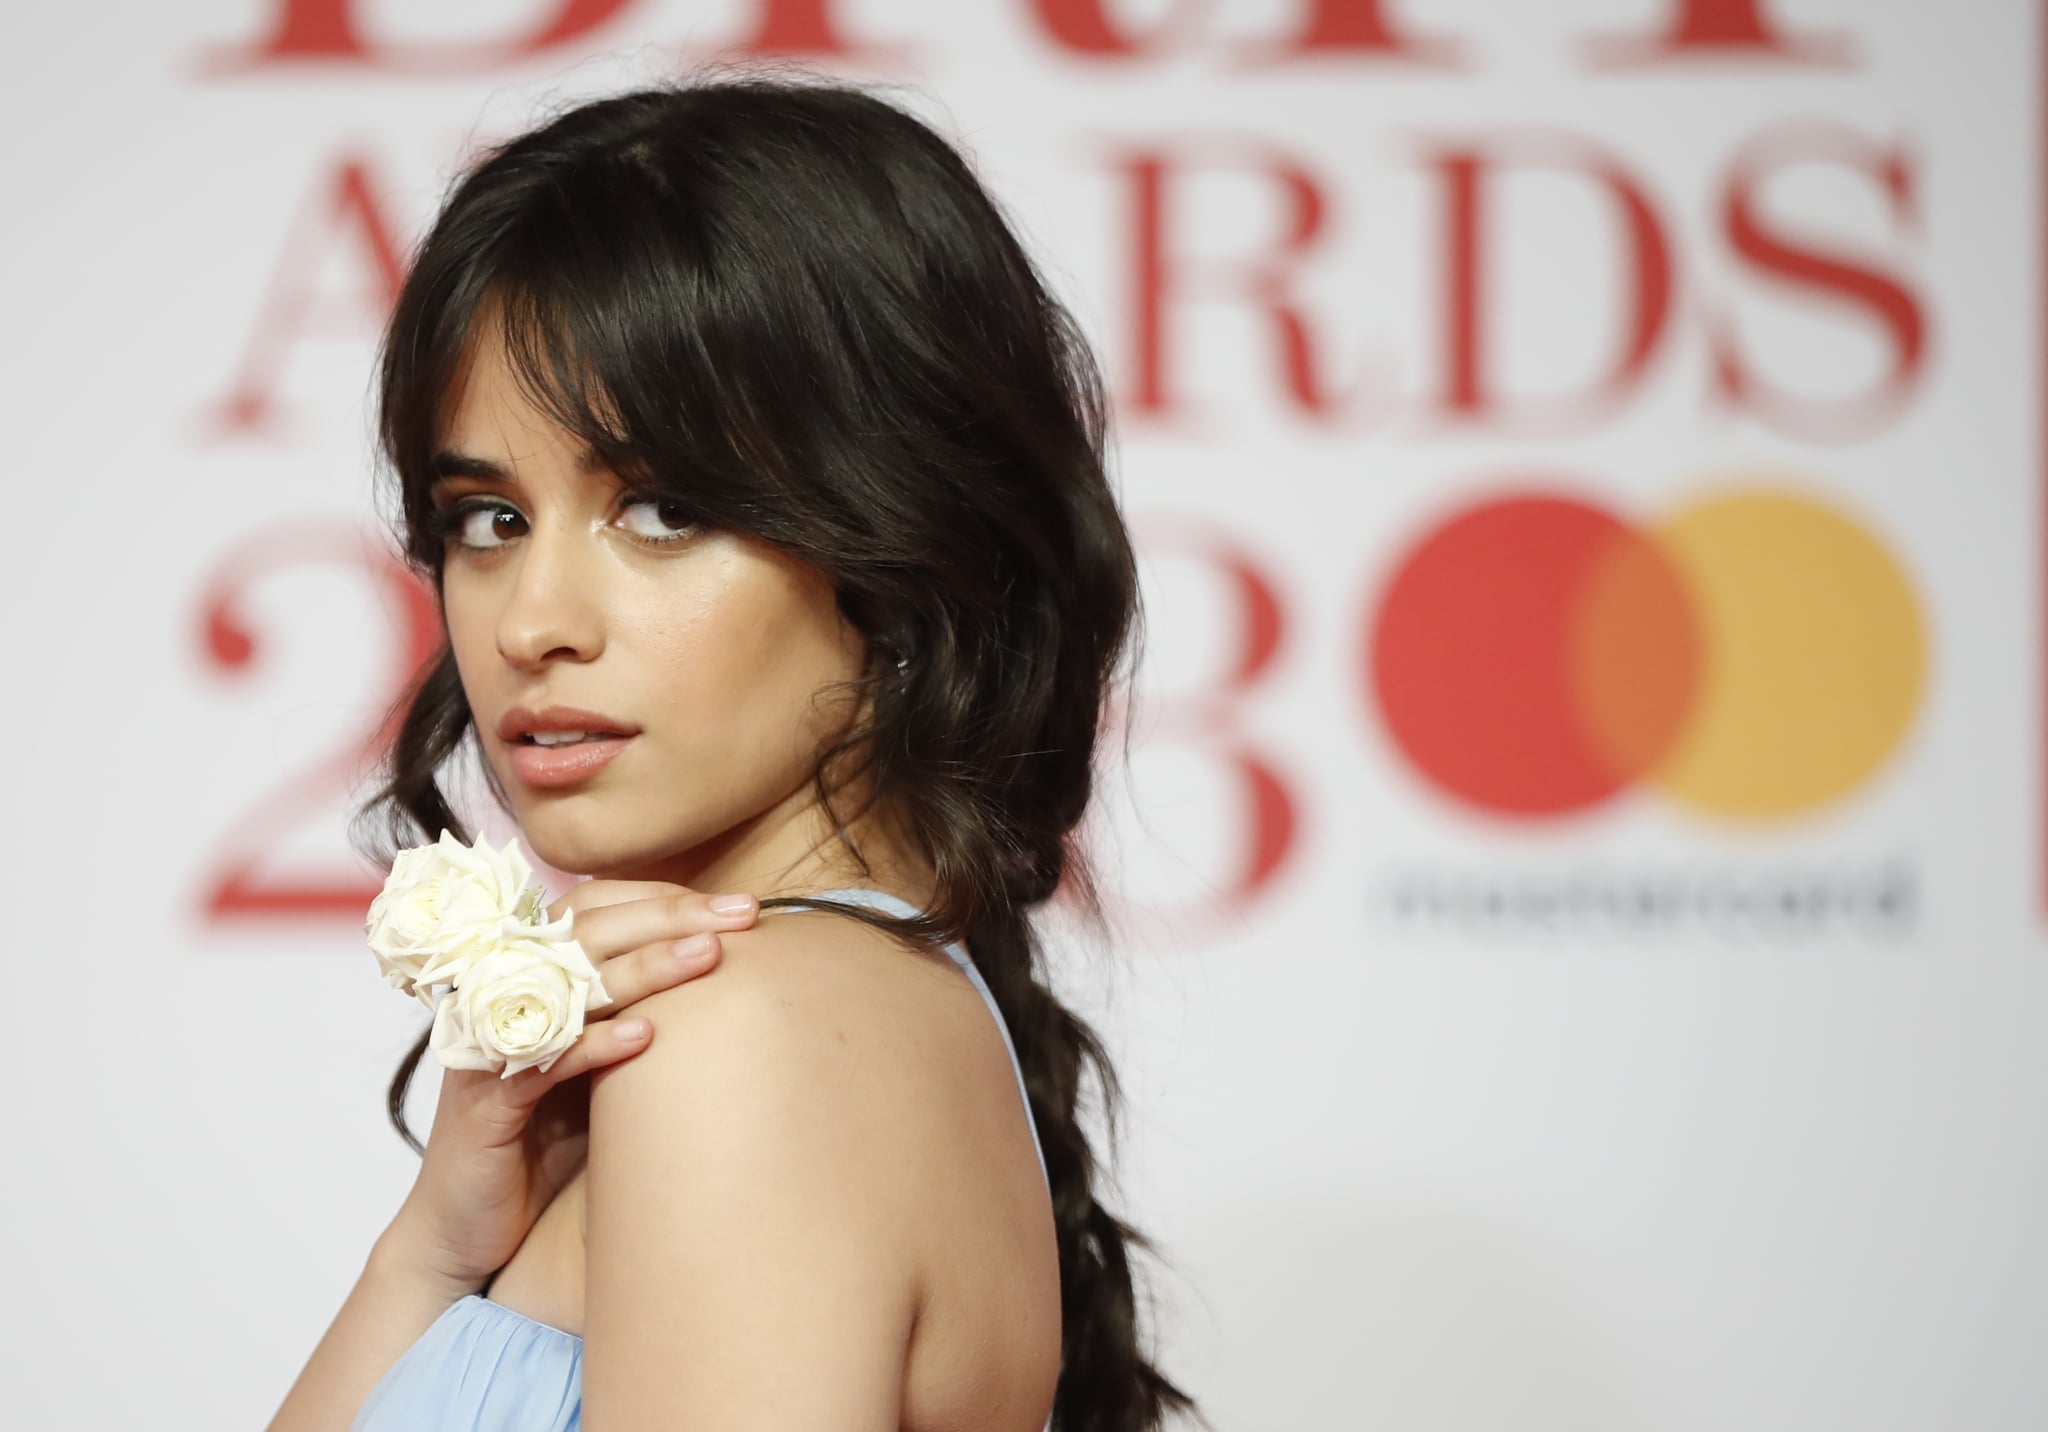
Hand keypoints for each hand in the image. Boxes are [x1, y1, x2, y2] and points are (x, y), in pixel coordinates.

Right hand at [380, 880, 759, 1295]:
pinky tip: (644, 1036)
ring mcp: (489, 1047)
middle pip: (586, 933)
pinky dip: (594, 1045)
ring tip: (708, 956)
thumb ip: (636, 1012)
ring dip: (644, 968)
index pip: (594, 908)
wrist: (466, 1227)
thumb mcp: (597, 1065)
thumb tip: (726, 974)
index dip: (662, 898)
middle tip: (741, 915)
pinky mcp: (483, 1106)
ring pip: (569, 987)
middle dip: (669, 918)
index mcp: (529, 976)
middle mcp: (503, 998)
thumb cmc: (540, 1138)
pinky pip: (542, 1062)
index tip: (735, 905)